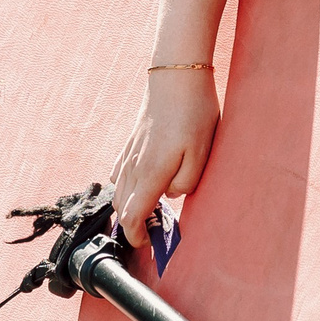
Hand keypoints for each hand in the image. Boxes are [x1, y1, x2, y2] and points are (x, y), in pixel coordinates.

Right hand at [111, 67, 220, 247]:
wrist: (176, 76)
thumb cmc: (193, 114)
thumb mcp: (201, 153)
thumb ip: (186, 183)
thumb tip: (170, 196)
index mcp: (150, 173)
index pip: (132, 216)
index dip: (136, 236)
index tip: (148, 245)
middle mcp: (134, 166)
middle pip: (121, 207)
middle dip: (132, 225)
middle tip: (152, 232)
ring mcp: (129, 153)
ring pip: (118, 190)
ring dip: (128, 207)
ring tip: (148, 213)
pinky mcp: (130, 142)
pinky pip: (118, 173)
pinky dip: (124, 188)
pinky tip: (138, 186)